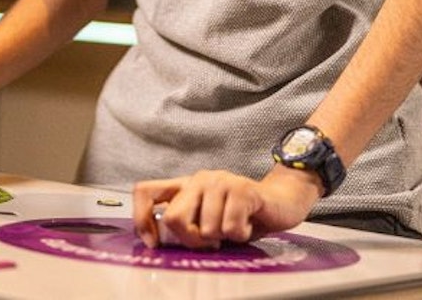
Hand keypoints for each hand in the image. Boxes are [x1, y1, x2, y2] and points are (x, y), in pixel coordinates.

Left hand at [131, 166, 319, 249]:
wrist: (280, 202)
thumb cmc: (240, 215)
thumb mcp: (206, 221)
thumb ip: (185, 225)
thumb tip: (158, 241)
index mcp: (186, 185)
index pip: (145, 192)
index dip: (141, 219)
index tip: (153, 242)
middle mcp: (200, 179)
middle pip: (174, 218)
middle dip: (191, 240)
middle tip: (210, 240)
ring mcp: (221, 181)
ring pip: (205, 228)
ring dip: (222, 238)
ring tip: (232, 228)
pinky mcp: (242, 189)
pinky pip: (230, 227)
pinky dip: (239, 235)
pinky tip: (246, 225)